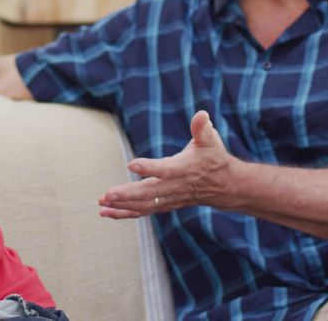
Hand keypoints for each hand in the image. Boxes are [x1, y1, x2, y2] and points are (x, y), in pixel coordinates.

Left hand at [99, 110, 237, 218]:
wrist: (226, 187)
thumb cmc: (214, 158)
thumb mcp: (210, 140)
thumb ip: (202, 128)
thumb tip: (201, 114)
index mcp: (184, 168)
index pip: (166, 169)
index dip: (150, 168)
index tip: (132, 164)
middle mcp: (176, 186)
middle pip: (149, 193)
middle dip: (128, 194)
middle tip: (107, 195)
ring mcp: (169, 198)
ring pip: (144, 205)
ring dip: (122, 206)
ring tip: (102, 204)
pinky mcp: (164, 204)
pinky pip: (143, 211)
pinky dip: (125, 213)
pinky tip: (106, 213)